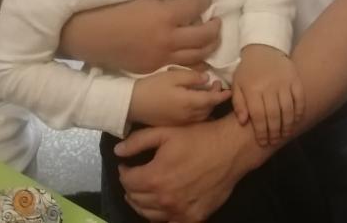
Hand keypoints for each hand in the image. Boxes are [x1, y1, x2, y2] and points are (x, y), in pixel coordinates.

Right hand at [60, 0, 219, 74]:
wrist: (94, 36)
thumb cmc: (115, 11)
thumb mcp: (145, 0)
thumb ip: (167, 3)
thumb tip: (185, 2)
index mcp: (165, 15)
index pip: (196, 6)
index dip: (205, 0)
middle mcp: (169, 38)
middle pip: (204, 35)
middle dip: (215, 26)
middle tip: (217, 20)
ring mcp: (164, 56)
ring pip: (199, 54)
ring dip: (210, 45)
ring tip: (212, 37)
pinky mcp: (157, 68)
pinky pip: (184, 66)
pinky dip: (195, 60)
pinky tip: (197, 54)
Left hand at [115, 114, 269, 221]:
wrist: (229, 150)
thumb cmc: (196, 137)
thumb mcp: (165, 132)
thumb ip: (137, 142)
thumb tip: (117, 151)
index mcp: (155, 178)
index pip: (127, 181)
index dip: (124, 172)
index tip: (126, 165)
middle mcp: (165, 200)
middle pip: (136, 200)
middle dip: (131, 187)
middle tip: (134, 176)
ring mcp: (180, 212)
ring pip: (149, 215)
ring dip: (141, 203)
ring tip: (144, 190)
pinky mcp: (194, 218)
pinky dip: (160, 216)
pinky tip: (161, 205)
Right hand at [129, 68, 230, 126]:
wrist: (133, 104)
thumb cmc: (152, 86)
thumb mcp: (172, 76)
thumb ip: (192, 77)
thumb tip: (207, 78)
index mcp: (191, 102)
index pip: (213, 99)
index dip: (222, 94)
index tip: (229, 88)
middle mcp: (190, 115)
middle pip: (209, 108)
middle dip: (215, 98)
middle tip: (216, 85)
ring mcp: (183, 122)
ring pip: (203, 115)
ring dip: (208, 106)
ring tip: (207, 94)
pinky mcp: (175, 124)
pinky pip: (194, 119)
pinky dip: (199, 112)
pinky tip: (195, 104)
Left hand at [232, 44, 304, 145]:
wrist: (263, 48)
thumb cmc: (248, 70)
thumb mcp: (237, 84)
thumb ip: (239, 103)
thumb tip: (243, 122)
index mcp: (252, 88)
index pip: (258, 116)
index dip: (261, 132)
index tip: (263, 142)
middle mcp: (268, 86)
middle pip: (274, 115)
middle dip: (274, 132)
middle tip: (274, 141)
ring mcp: (283, 82)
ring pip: (288, 110)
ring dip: (287, 125)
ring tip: (284, 134)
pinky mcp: (294, 79)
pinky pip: (299, 99)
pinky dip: (299, 112)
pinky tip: (296, 120)